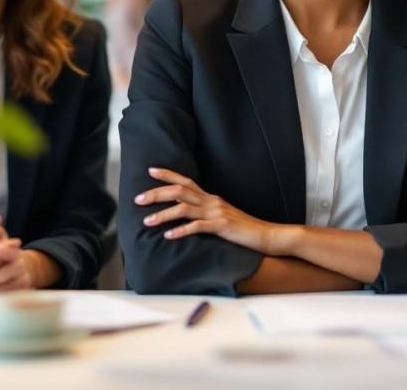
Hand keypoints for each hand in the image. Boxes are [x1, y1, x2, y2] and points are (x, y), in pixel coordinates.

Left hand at [136, 167, 282, 253]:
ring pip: (184, 208)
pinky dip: (181, 230)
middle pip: (179, 191)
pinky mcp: (222, 226)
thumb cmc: (245, 230)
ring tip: (147, 221)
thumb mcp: (223, 218)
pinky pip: (198, 227)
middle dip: (156, 193)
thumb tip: (187, 217)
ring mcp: (217, 213)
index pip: (186, 181)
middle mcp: (212, 201)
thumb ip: (206, 214)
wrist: (269, 235)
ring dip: (163, 214)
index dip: (167, 174)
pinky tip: (168, 236)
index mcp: (211, 198)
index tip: (150, 170)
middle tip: (138, 199)